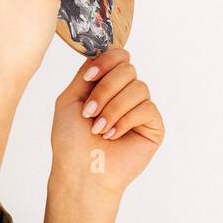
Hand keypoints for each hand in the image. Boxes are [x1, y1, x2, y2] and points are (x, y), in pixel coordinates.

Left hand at [50, 46, 164, 196]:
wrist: (81, 170)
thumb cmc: (70, 140)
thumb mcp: (70, 99)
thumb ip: (86, 74)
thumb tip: (100, 53)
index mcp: (106, 86)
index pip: (118, 57)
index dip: (106, 62)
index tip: (89, 78)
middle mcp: (125, 94)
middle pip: (128, 69)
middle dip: (105, 90)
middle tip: (89, 113)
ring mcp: (140, 109)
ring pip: (138, 88)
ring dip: (112, 108)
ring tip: (98, 129)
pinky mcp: (153, 126)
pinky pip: (147, 108)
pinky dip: (125, 121)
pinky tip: (111, 136)